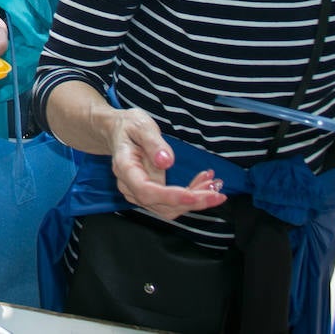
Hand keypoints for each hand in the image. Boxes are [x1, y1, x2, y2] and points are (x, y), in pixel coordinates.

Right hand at [107, 108, 226, 221]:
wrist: (117, 131)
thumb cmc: (128, 126)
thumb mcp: (141, 125)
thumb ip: (153, 143)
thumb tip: (166, 162)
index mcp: (125, 168)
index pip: (146, 190)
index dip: (171, 197)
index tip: (194, 195)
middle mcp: (129, 186)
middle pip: (161, 205)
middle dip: (192, 201)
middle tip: (217, 191)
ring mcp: (138, 193)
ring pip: (168, 208)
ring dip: (194, 201)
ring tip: (213, 185)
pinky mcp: (149, 194)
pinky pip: (170, 203)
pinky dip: (190, 197)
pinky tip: (203, 183)